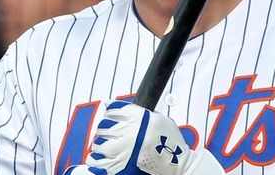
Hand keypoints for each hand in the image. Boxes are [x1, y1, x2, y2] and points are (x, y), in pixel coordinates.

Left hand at [64, 100, 223, 174]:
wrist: (177, 163)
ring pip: (99, 143)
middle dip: (105, 127)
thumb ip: (142, 111)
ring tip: (106, 145)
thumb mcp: (161, 118)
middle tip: (108, 130)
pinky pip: (98, 161)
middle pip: (104, 125)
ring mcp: (124, 150)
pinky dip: (97, 159)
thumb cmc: (171, 142)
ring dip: (100, 143)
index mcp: (139, 118)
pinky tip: (101, 156)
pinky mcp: (120, 166)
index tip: (110, 112)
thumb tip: (121, 107)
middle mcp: (129, 132)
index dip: (110, 109)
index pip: (114, 109)